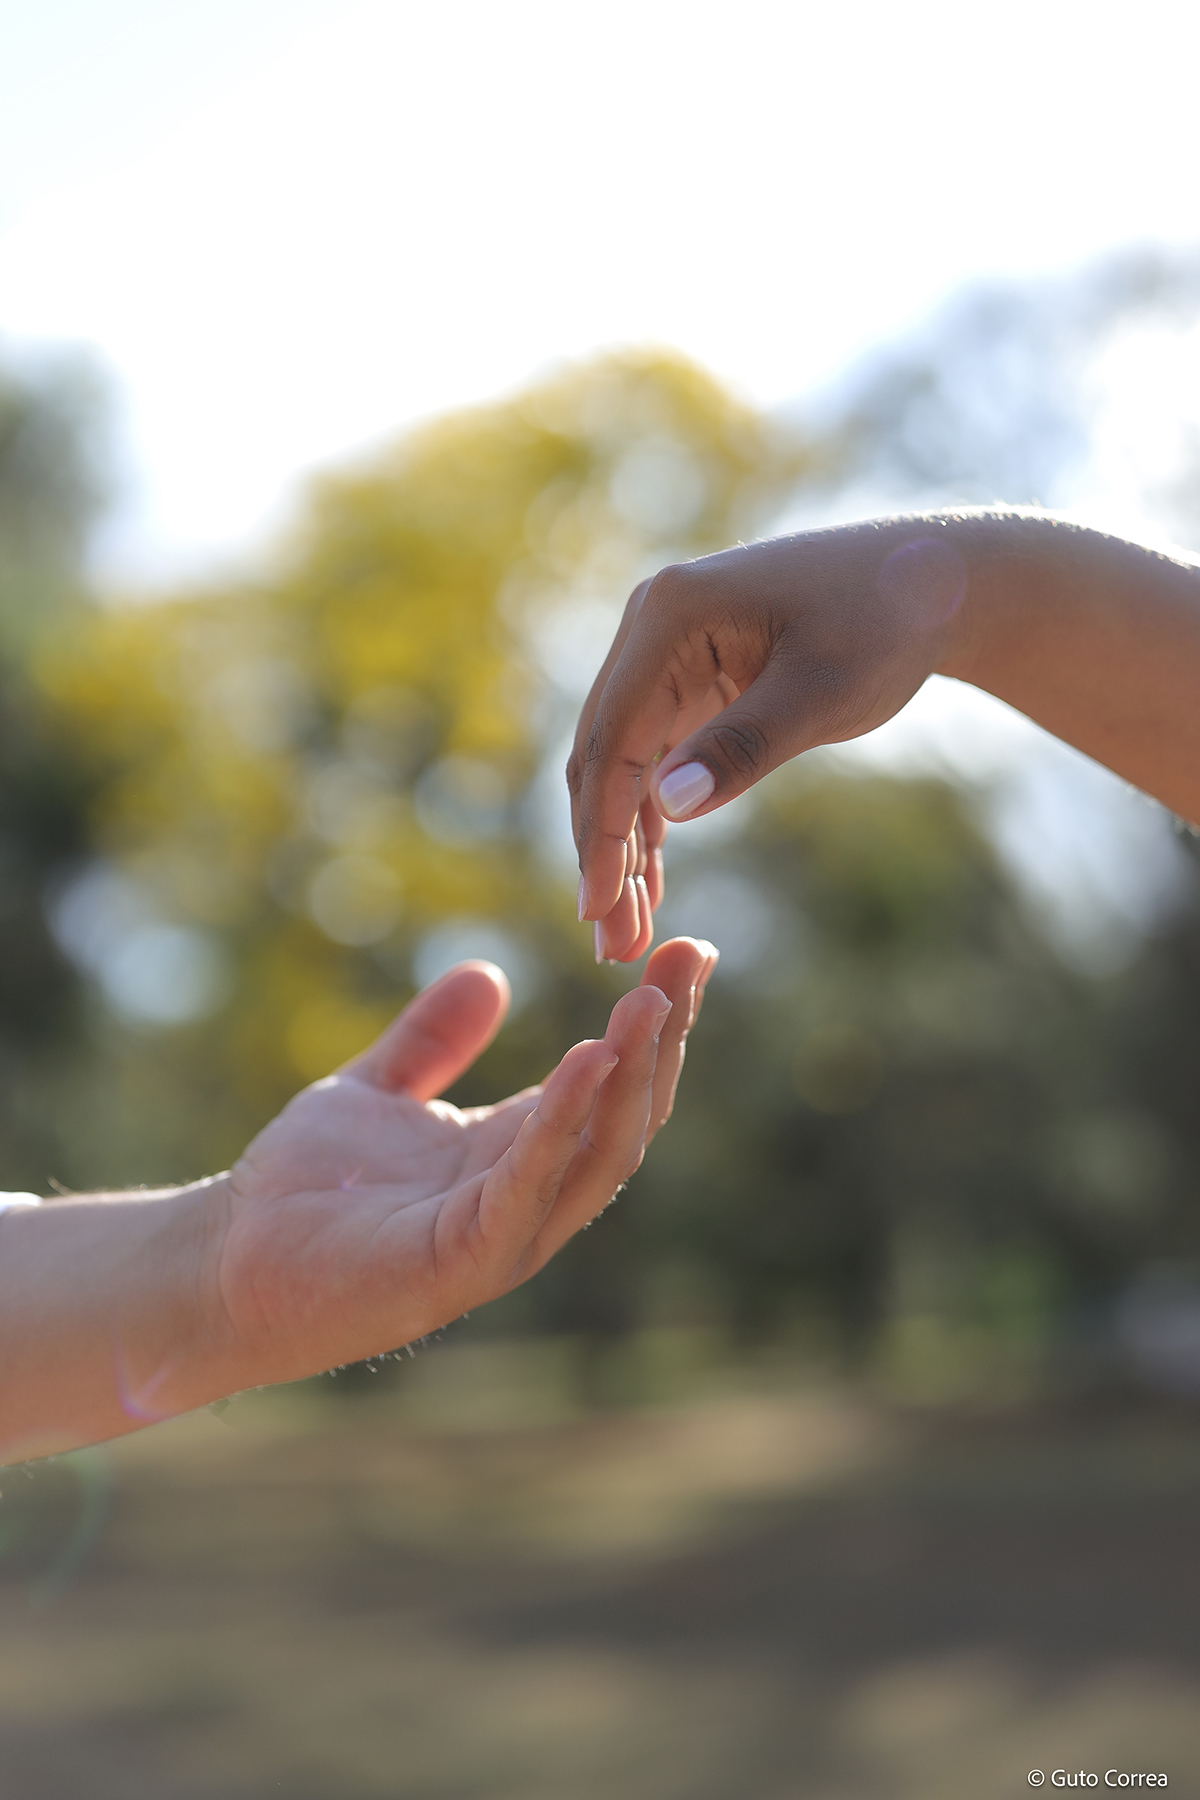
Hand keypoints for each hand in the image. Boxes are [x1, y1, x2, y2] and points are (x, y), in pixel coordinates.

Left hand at [216, 937, 717, 1384]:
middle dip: (664, 1039)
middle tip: (689, 958)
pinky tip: (589, 1058)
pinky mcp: (462, 1261)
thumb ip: (430, 1041)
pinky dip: (565, 1124)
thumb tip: (487, 973)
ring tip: (654, 1001)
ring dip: (635, 1078)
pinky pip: (529, 1187)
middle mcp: (526, 1198)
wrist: (223, 1264)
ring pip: (599, 1157)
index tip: (682, 949)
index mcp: (516, 1157)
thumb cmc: (300, 1192)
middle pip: (626, 1117)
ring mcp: (503, 1236)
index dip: (651, 1022)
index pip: (611, 1085)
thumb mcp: (376, 1091)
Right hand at [568, 523, 968, 957]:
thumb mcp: (825, 691)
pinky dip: (650, 820)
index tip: (598, 909)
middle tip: (609, 942)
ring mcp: (666, 651)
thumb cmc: (890, 621)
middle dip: (602, 851)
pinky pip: (654, 758)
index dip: (600, 830)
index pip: (614, 737)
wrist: (936, 581)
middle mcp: (651, 625)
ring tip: (626, 930)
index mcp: (671, 613)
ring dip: (620, 845)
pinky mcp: (690, 679)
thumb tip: (668, 807)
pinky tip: (649, 885)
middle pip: (603, 754)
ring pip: (622, 764)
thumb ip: (745, 747)